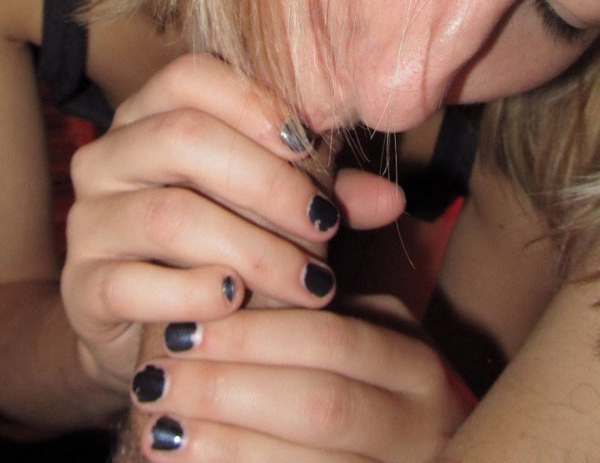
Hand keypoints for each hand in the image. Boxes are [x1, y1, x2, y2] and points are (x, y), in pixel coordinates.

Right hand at [60, 54, 403, 393]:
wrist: (149, 322)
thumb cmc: (225, 241)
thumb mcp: (276, 207)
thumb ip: (326, 191)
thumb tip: (392, 196)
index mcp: (152, 114)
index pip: (190, 74)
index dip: (253, 101)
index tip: (308, 144)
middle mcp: (110, 155)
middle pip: (182, 137)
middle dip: (268, 183)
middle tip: (325, 225)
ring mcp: (89, 220)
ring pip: (169, 214)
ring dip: (254, 249)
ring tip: (310, 281)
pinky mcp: (82, 287)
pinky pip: (135, 284)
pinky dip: (198, 294)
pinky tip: (239, 304)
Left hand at [129, 301, 471, 461]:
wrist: (400, 454)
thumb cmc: (359, 377)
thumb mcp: (358, 328)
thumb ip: (315, 282)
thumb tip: (264, 214)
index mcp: (414, 365)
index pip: (332, 339)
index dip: (252, 336)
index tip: (180, 328)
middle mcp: (418, 425)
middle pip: (318, 403)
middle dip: (226, 390)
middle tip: (156, 379)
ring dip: (222, 444)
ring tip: (157, 424)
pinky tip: (182, 462)